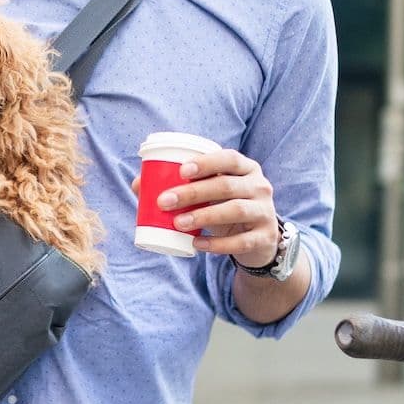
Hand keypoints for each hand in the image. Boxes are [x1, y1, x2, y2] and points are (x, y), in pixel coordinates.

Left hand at [132, 149, 279, 269]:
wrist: (259, 240)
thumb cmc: (225, 207)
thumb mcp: (210, 194)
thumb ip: (182, 186)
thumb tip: (138, 184)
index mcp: (246, 169)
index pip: (229, 159)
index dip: (206, 162)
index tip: (181, 171)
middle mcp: (260, 186)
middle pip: (226, 185)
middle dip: (193, 193)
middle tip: (164, 202)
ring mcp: (265, 212)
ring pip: (236, 210)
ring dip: (204, 216)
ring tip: (177, 223)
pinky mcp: (265, 237)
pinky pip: (241, 241)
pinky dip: (217, 244)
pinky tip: (197, 244)